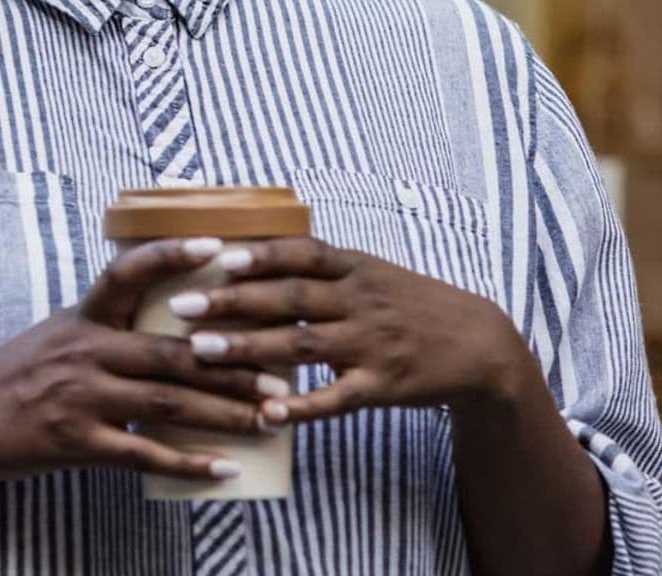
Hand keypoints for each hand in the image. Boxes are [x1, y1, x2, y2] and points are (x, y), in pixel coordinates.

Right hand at [0, 237, 287, 488]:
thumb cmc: (15, 376)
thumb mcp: (56, 334)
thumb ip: (107, 325)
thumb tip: (166, 317)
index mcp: (81, 318)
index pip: (128, 273)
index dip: (172, 256)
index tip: (218, 246)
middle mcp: (84, 351)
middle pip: (170, 353)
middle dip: (231, 364)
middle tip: (280, 374)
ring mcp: (82, 397)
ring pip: (167, 404)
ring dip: (224, 412)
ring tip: (269, 417)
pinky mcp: (79, 442)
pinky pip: (144, 454)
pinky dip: (187, 463)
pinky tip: (224, 468)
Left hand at [173, 239, 533, 426]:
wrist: (481, 345)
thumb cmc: (409, 303)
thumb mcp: (371, 270)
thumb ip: (319, 263)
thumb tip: (250, 247)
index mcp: (354, 267)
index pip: (301, 252)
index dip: (259, 254)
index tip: (215, 256)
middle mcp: (360, 300)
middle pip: (289, 298)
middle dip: (231, 301)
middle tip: (180, 306)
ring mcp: (371, 344)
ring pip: (301, 345)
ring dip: (247, 348)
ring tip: (200, 352)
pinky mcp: (382, 385)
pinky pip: (336, 398)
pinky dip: (300, 406)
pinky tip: (265, 413)